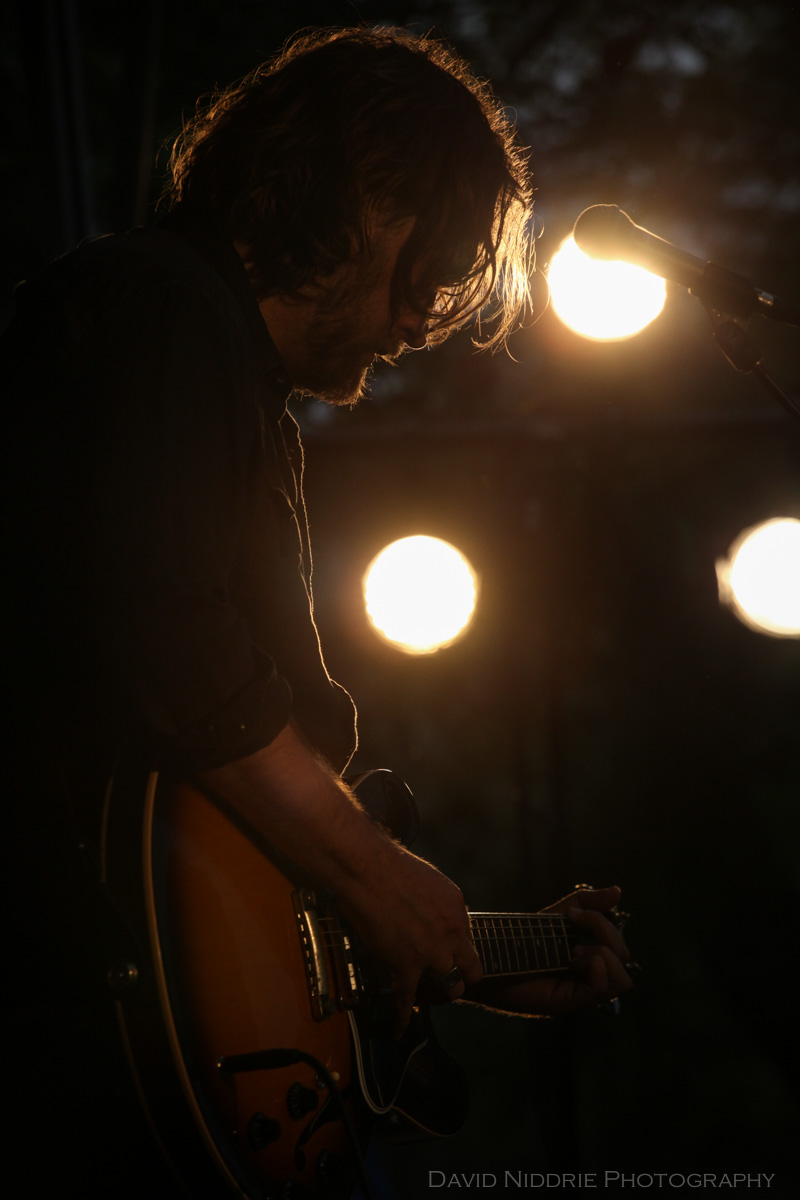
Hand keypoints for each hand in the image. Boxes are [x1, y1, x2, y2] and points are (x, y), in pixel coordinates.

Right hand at [336, 840, 483, 1036]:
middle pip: (469, 969)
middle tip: (445, 978)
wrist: (368, 868)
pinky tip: (399, 1028)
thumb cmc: (390, 866)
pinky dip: (402, 1018)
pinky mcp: (405, 964)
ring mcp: (430, 951)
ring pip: (449, 988)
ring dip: (438, 992)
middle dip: (459, 976)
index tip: (447, 954)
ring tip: (428, 996)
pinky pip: (407, 1000)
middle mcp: (451, 932)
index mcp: (457, 909)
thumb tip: (431, 916)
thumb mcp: (431, 880)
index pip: (467, 940)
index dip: (457, 950)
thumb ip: (437, 904)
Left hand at [465, 886, 632, 1016]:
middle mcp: (590, 979)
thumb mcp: (560, 915)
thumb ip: (589, 903)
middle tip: (572, 922)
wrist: (490, 956)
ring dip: (602, 952)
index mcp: (591, 960)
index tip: (572, 912)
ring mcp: (580, 994)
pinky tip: (570, 958)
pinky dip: (593, 965)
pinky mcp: (566, 1003)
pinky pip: (603, 987)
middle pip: (625, 958)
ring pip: (623, 979)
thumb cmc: (523, 938)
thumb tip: (618, 891)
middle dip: (604, 930)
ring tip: (573, 949)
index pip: (622, 946)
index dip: (605, 922)